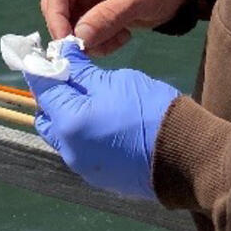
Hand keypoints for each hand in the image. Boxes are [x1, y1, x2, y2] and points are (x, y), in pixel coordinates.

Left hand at [24, 47, 180, 200]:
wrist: (188, 156)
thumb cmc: (151, 111)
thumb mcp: (114, 81)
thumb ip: (81, 70)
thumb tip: (62, 53)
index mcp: (69, 124)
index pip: (42, 89)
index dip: (43, 69)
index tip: (48, 56)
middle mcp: (70, 150)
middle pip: (47, 117)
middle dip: (53, 95)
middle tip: (72, 76)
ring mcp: (85, 168)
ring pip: (63, 136)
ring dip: (68, 115)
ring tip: (91, 97)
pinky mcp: (101, 177)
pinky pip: (82, 150)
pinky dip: (84, 133)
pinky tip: (105, 119)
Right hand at [40, 0, 188, 54]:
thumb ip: (107, 17)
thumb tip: (79, 38)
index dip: (56, 19)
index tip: (67, 45)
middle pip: (60, 6)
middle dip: (73, 31)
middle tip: (90, 50)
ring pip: (72, 20)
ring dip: (90, 38)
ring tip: (117, 40)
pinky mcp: (96, 3)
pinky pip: (86, 26)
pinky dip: (100, 38)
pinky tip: (122, 36)